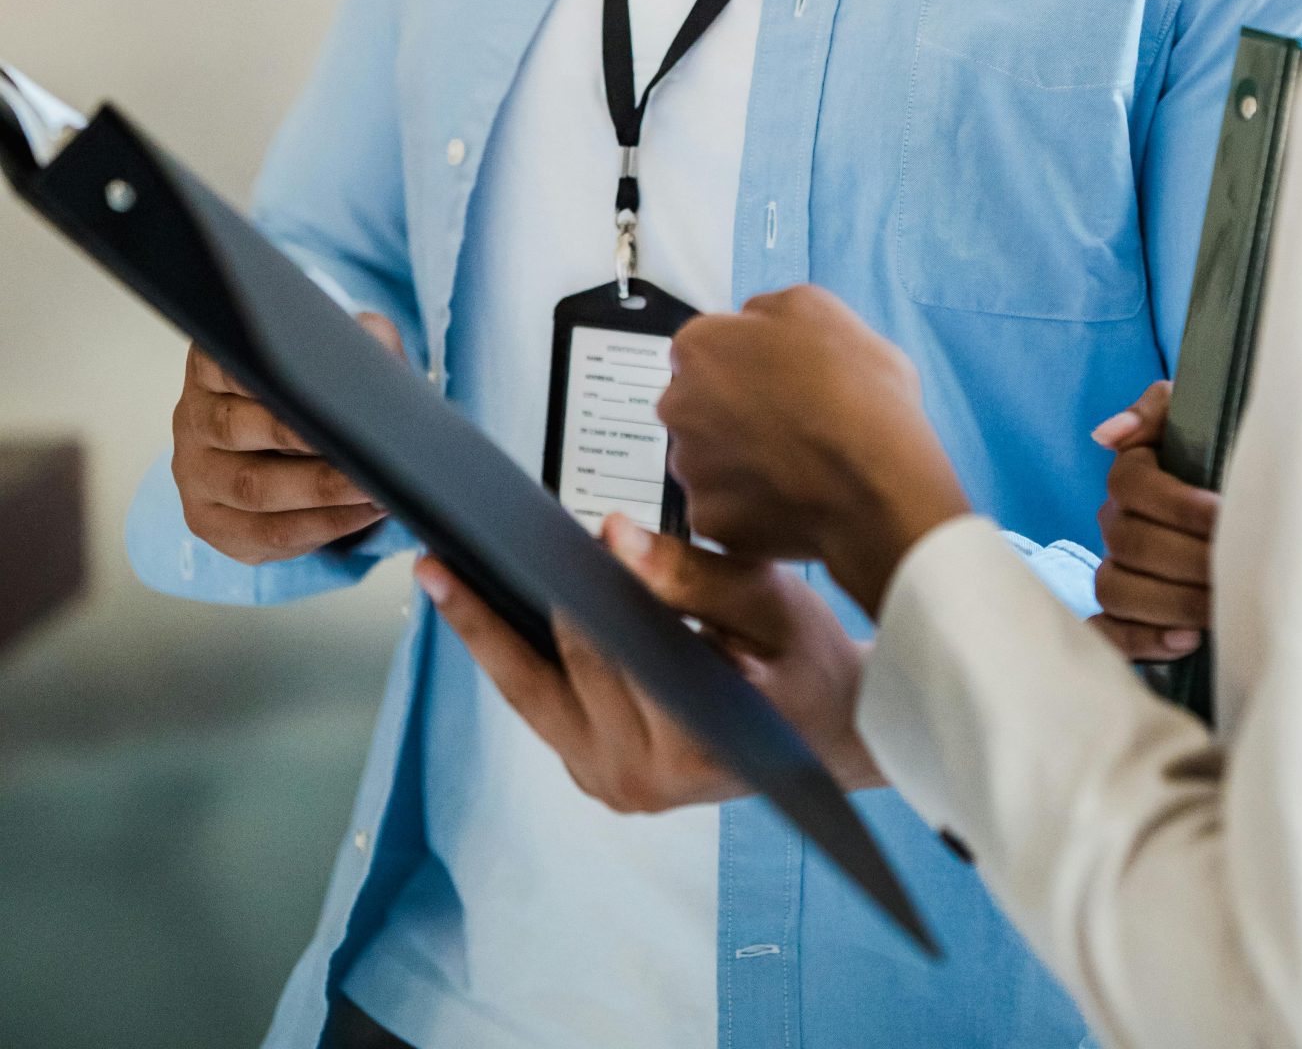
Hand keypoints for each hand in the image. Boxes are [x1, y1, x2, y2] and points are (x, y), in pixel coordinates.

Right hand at [170, 312, 402, 564]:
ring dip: (321, 493)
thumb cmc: (313, 387)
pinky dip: (321, 526)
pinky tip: (362, 512)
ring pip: (252, 491)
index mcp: (211, 366)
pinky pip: (264, 534)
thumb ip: (351, 340)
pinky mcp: (211, 522)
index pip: (230, 364)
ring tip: (375, 485)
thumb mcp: (334, 351)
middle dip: (303, 439)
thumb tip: (374, 356)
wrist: (292, 438)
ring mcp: (196, 475)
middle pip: (236, 429)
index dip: (273, 378)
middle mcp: (193, 418)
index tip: (323, 388)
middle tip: (361, 445)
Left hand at [416, 514, 883, 808]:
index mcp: (684, 742)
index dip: (543, 597)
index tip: (493, 554)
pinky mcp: (601, 777)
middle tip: (442, 558)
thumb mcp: (768, 602)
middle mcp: (637, 778)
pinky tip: (486, 610)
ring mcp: (614, 785)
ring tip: (441, 578)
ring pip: (530, 700)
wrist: (838, 729)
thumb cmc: (808, 660)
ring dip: (487, 636)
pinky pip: (544, 712)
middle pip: (547, 678)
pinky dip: (518, 660)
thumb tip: (611, 536)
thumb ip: (689, 573)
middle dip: (497, 611)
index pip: (597, 654)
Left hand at [660, 287, 970, 616]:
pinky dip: (751, 505)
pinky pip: (725, 507)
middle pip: (699, 403)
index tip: (780, 376)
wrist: (879, 481)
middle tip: (789, 420)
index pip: (707, 348)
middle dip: (732, 410)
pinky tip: (791, 496)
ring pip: (709, 457)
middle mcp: (678, 404)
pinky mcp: (708, 520)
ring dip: (740, 459)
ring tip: (796, 463)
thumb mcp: (820, 309)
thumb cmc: (856, 390)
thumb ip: (768, 311)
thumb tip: (751, 323)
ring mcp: (690, 467)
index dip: (747, 361)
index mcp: (700, 346)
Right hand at [1090, 379, 1218, 660]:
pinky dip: (1140, 641)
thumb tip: (1106, 435)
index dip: (1177, 503)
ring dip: (1170, 602)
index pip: (1131, 486)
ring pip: (1115, 589)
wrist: (1253, 500)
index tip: (1223, 514)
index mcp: (1131, 474)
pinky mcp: (1124, 614)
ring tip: (1218, 609)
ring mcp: (1117, 568)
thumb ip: (1158, 408)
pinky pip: (1109, 632)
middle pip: (1129, 543)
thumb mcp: (1202, 413)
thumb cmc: (1228, 453)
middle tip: (1234, 570)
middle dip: (1187, 559)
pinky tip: (1187, 641)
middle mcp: (1115, 522)